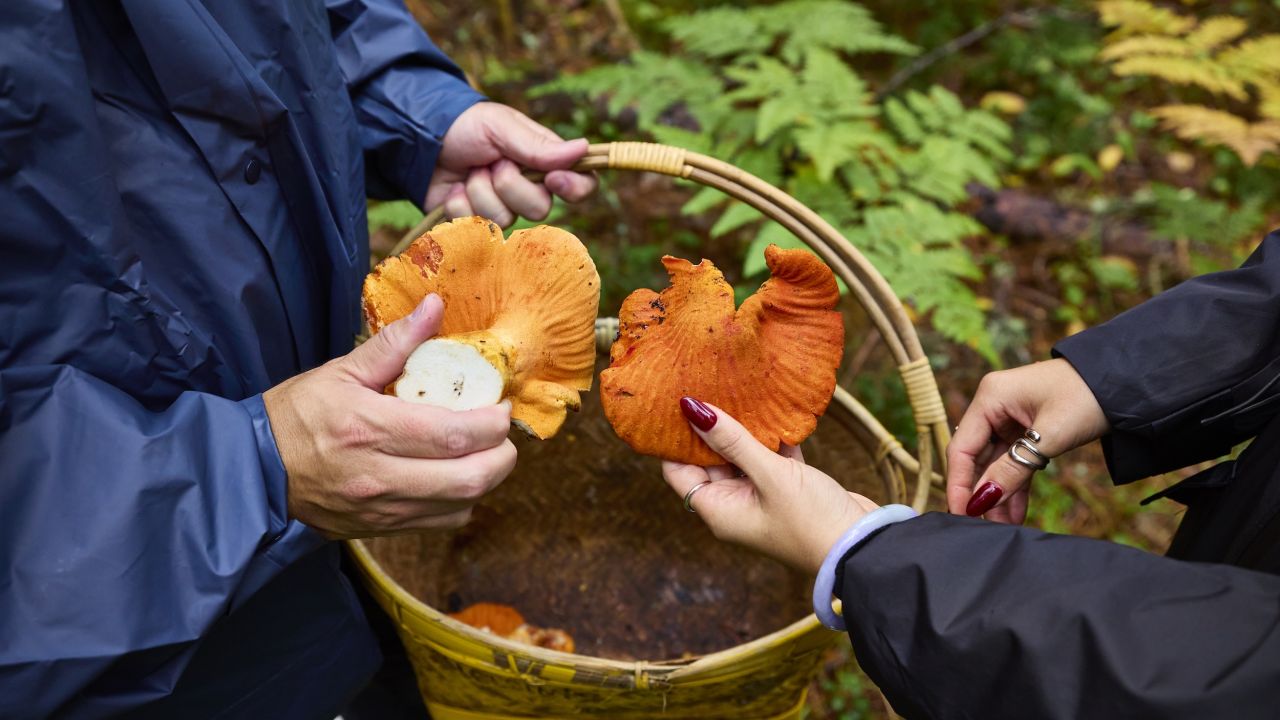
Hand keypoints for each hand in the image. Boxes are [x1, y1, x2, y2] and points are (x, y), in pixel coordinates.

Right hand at [263, 295, 515, 538]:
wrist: (253, 472)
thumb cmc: (297, 415)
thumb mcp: (340, 371)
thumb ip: (394, 343)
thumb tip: (435, 307)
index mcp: (370, 428)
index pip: (454, 434)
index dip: (493, 423)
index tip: (500, 405)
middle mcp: (379, 476)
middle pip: (469, 478)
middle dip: (502, 456)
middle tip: (501, 433)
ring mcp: (382, 509)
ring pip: (461, 505)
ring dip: (486, 479)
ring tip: (484, 452)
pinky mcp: (381, 529)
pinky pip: (441, 522)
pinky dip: (462, 501)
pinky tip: (454, 476)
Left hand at [426, 102, 597, 226]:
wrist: (421, 141)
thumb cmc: (466, 125)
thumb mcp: (501, 126)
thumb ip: (538, 145)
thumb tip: (583, 149)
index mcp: (544, 160)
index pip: (581, 183)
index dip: (574, 188)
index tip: (553, 179)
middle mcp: (529, 187)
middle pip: (540, 208)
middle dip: (509, 184)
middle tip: (492, 162)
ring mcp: (502, 207)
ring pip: (505, 218)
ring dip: (480, 190)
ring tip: (469, 171)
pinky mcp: (475, 221)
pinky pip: (475, 225)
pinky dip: (460, 202)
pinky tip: (454, 188)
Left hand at [661, 397, 878, 574]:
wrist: (863, 547)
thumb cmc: (811, 519)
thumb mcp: (769, 475)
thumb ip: (732, 440)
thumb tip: (692, 409)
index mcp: (718, 510)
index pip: (678, 471)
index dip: (674, 440)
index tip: (676, 402)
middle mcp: (734, 505)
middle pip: (709, 460)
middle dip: (709, 426)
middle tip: (707, 384)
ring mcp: (761, 497)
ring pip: (741, 455)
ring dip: (742, 428)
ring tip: (735, 386)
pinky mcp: (788, 488)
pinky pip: (771, 457)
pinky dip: (772, 436)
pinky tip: (775, 407)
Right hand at [946, 358, 1108, 522]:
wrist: (1129, 382)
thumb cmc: (1089, 397)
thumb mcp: (1049, 437)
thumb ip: (1013, 470)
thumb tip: (982, 501)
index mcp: (990, 398)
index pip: (962, 449)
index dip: (959, 484)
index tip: (962, 515)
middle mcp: (994, 406)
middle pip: (976, 457)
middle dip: (981, 493)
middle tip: (982, 527)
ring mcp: (1011, 417)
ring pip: (995, 463)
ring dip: (999, 493)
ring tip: (1002, 527)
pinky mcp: (1028, 428)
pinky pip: (1015, 461)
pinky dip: (1015, 485)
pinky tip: (1014, 512)